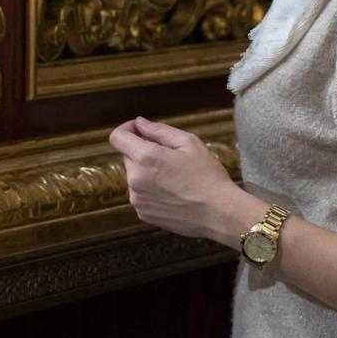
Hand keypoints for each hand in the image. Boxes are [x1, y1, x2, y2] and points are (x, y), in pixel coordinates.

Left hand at [108, 116, 244, 243]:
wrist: (219, 213)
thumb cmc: (207, 175)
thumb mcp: (188, 143)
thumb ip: (159, 130)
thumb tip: (139, 123)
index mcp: (145, 157)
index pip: (117, 137)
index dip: (126, 129)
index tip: (140, 130)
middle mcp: (134, 179)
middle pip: (128, 156)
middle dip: (143, 152)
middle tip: (169, 157)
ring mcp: (137, 199)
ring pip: (134, 176)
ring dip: (147, 172)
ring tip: (173, 178)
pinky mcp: (143, 214)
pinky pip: (140, 194)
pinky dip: (150, 190)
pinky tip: (172, 193)